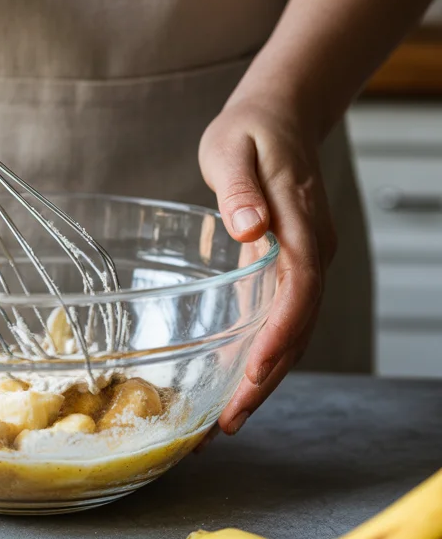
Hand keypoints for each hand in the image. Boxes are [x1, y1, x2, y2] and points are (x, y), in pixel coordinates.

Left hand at [198, 98, 337, 433]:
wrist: (281, 114)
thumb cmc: (250, 130)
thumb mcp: (232, 148)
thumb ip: (239, 188)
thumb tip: (250, 228)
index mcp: (301, 224)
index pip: (299, 290)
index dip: (278, 336)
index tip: (252, 374)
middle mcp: (313, 251)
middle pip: (298, 326)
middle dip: (266, 379)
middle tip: (228, 424)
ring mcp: (306, 262)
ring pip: (294, 331)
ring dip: (264, 378)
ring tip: (225, 423)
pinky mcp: (291, 268)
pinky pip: (283, 319)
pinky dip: (263, 355)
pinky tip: (234, 384)